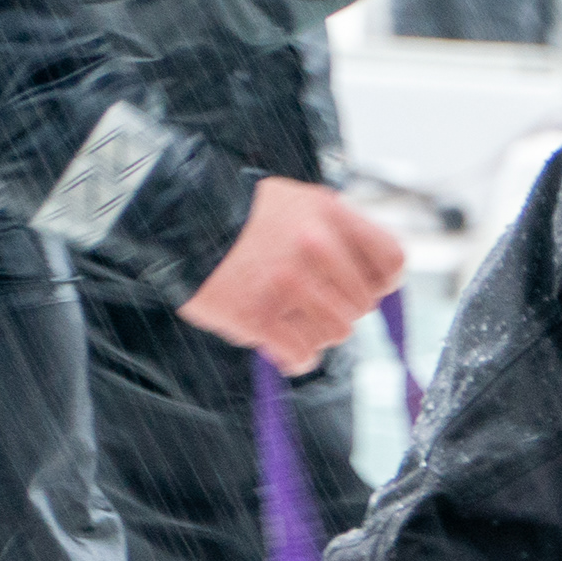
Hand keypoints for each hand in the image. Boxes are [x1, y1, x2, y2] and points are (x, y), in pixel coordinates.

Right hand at [175, 177, 402, 374]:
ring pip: (336, 333)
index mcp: (328, 213)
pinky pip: (301, 355)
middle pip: (362, 305)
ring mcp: (287, 281)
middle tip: (307, 302)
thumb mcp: (295, 202)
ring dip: (314, 332)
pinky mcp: (258, 314)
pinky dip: (293, 357)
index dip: (380, 281)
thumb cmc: (237, 216)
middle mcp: (315, 245)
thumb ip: (337, 233)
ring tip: (287, 317)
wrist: (170, 220)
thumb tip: (378, 279)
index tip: (360, 286)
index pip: (391, 260)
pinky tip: (278, 344)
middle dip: (338, 309)